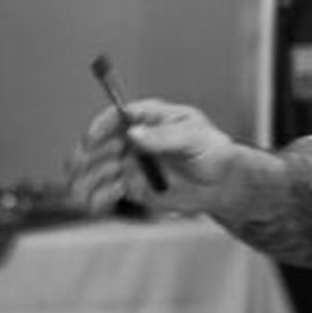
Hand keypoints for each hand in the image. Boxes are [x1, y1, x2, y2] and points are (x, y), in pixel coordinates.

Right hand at [65, 98, 236, 217]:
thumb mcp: (192, 136)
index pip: (115, 116)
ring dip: (92, 176)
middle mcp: (132, 139)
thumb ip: (164, 136)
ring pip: (90, 170)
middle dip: (91, 154)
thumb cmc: (211, 150)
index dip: (101, 125)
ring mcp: (128, 164)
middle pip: (93, 144)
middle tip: (109, 163)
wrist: (221, 183)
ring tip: (116, 181)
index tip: (94, 137)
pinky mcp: (129, 189)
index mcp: (147, 117)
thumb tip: (133, 134)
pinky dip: (99, 196)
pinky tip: (117, 192)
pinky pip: (100, 194)